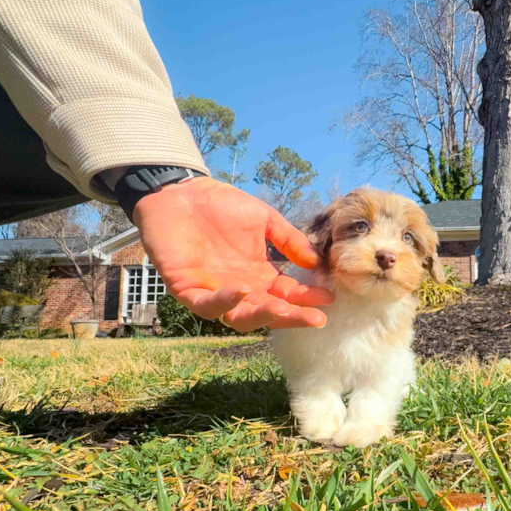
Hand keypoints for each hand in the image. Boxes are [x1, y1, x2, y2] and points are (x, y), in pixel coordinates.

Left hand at [134, 177, 333, 331]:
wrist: (181, 192)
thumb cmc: (221, 206)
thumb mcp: (264, 220)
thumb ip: (289, 240)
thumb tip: (317, 262)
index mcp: (258, 275)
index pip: (286, 295)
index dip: (306, 298)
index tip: (329, 298)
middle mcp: (239, 289)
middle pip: (267, 313)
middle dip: (291, 317)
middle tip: (315, 318)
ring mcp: (213, 291)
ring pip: (237, 318)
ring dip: (260, 316)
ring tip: (281, 309)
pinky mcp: (186, 288)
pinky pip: (205, 305)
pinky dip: (223, 302)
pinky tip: (241, 290)